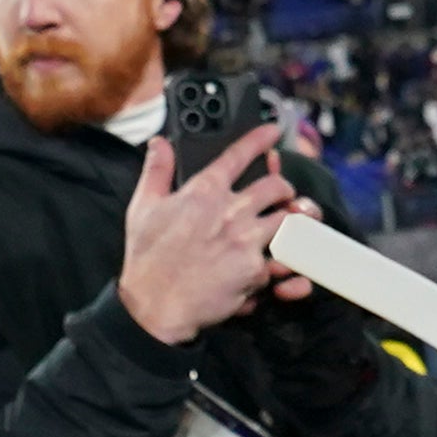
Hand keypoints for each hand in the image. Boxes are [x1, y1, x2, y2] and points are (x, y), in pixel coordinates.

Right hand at [119, 124, 296, 343]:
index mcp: (204, 192)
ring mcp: (246, 240)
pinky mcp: (255, 270)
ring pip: (290, 221)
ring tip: (292, 224)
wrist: (153, 306)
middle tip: (282, 195)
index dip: (260, 138)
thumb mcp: (143, 208)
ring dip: (294, 222)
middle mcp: (231, 211)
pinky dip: (278, 264)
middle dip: (284, 188)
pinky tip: (276, 265)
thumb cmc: (147, 259)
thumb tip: (159, 144)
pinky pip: (277, 261)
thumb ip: (156, 171)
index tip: (273, 130)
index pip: (238, 154)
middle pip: (277, 187)